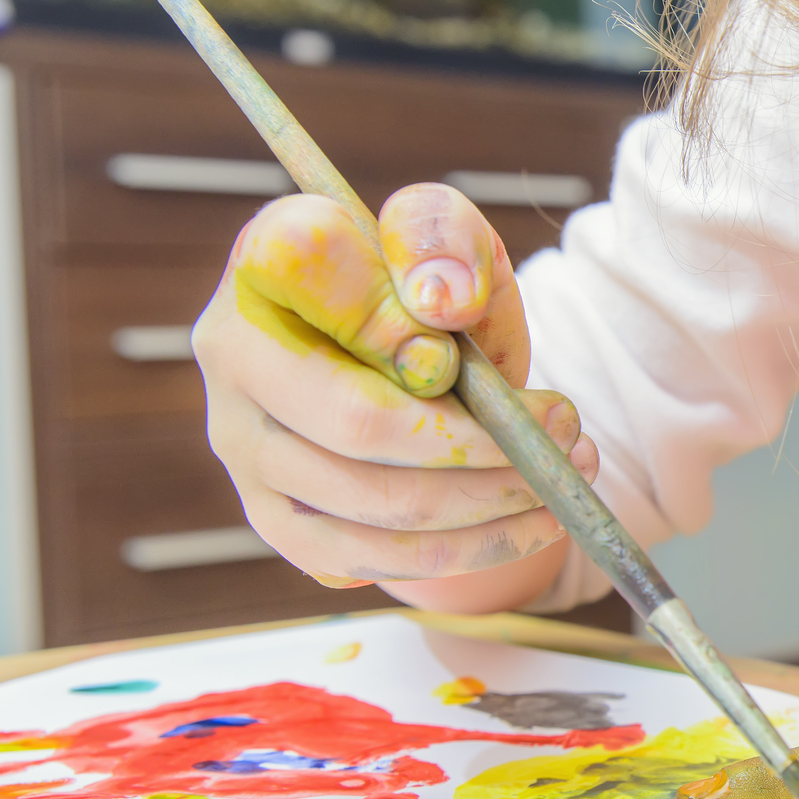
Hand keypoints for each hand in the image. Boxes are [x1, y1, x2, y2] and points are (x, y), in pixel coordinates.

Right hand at [191, 184, 595, 587]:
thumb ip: (444, 238)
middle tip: (565, 432)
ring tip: (564, 475)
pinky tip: (532, 520)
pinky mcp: (276, 520)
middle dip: (484, 441)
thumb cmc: (428, 290)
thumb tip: (440, 305)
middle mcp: (232, 357)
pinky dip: (472, 549)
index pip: (316, 279)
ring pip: (379, 506)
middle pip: (359, 426)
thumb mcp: (453, 239)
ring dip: (495, 500)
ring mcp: (244, 449)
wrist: (412, 358)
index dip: (405, 321)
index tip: (473, 346)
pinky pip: (376, 560)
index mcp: (266, 260)